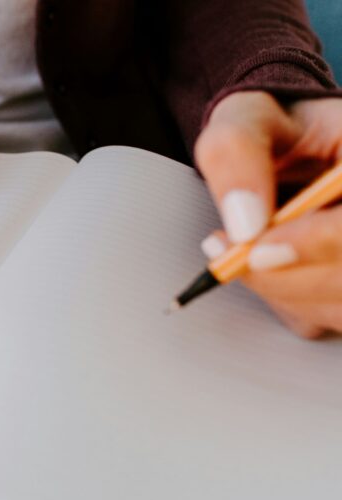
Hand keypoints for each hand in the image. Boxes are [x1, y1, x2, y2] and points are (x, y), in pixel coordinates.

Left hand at [195, 91, 341, 337]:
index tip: (256, 250)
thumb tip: (245, 223)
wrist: (287, 150)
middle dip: (284, 275)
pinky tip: (266, 265)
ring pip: (339, 307)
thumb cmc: (273, 130)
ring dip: (282, 290)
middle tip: (228, 253)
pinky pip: (325, 319)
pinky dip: (288, 303)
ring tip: (240, 251)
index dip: (318, 242)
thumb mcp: (245, 120)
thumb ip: (237, 155)